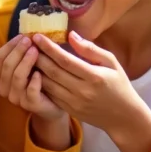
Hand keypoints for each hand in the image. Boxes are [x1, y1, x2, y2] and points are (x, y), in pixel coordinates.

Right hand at [0, 35, 65, 121]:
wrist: (54, 104)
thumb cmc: (42, 81)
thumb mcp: (31, 64)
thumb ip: (26, 52)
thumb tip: (29, 34)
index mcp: (3, 76)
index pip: (0, 56)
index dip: (11, 45)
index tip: (24, 36)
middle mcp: (5, 87)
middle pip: (7, 65)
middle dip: (18, 51)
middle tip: (30, 40)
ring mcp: (17, 97)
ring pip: (16, 77)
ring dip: (25, 62)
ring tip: (36, 51)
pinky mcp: (30, 105)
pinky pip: (30, 91)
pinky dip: (34, 81)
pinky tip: (40, 73)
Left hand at [32, 32, 150, 137]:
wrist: (123, 117)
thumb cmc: (119, 85)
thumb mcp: (112, 63)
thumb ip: (91, 49)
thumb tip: (70, 35)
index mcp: (94, 76)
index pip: (65, 60)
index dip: (49, 48)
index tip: (37, 36)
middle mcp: (82, 91)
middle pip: (53, 71)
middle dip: (37, 56)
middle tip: (27, 44)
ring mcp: (74, 102)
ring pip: (48, 84)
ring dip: (35, 69)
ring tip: (27, 56)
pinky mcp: (69, 110)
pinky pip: (50, 94)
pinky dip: (40, 83)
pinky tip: (34, 72)